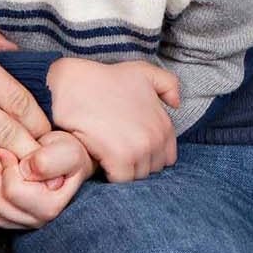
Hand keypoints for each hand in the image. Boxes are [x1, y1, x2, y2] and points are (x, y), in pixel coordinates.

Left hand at [0, 132, 94, 229]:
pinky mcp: (12, 218)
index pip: (14, 192)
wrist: (66, 157)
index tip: (6, 148)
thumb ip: (49, 160)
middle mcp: (37, 220)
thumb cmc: (67, 153)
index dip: (6, 167)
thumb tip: (25, 170)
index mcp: (51, 206)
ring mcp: (24, 221)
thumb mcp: (67, 151)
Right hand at [47, 59, 180, 181]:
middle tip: (117, 151)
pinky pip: (121, 180)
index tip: (131, 147)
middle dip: (136, 164)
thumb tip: (177, 104)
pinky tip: (100, 159)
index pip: (166, 158)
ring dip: (123, 171)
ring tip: (108, 155)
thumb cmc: (106, 78)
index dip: (149, 155)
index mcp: (164, 124)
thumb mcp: (143, 72)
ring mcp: (139, 149)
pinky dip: (110, 174)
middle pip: (151, 170)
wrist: (75, 84)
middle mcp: (156, 138)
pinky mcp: (119, 158)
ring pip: (136, 177)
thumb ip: (167, 84)